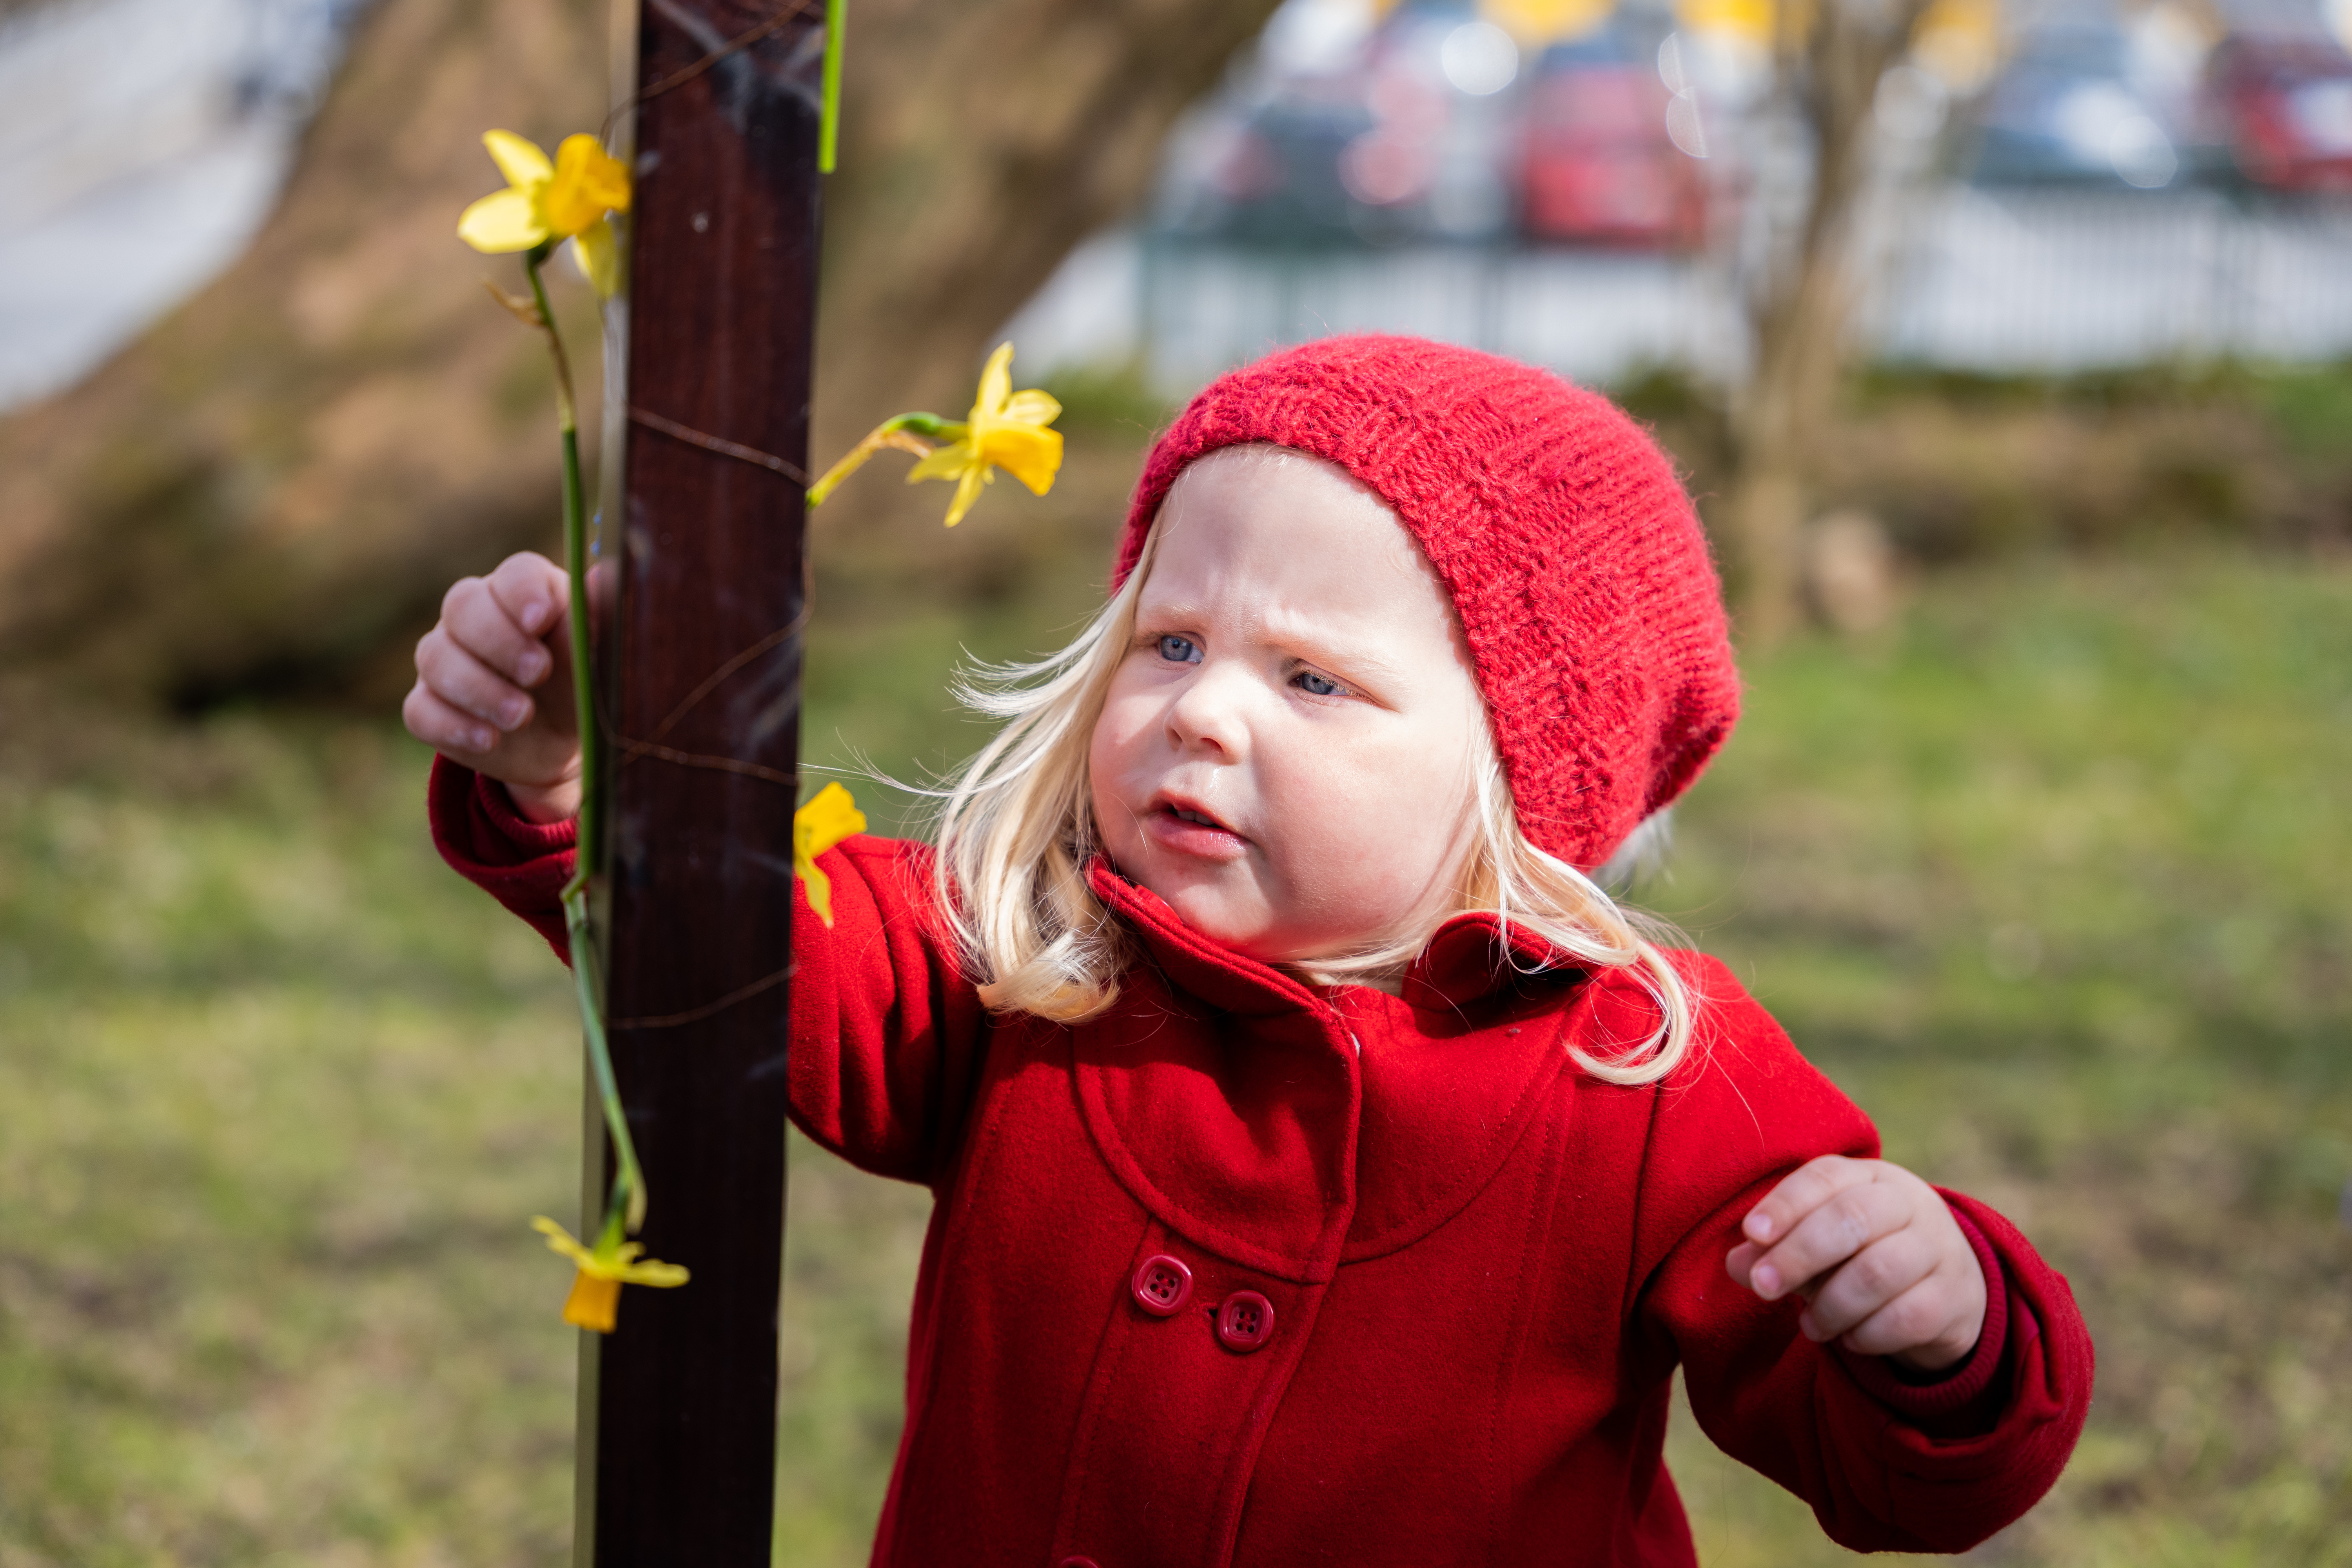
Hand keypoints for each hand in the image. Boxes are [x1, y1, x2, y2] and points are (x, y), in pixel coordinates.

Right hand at [404, 551, 581, 822]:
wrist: (563, 743)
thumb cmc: (583, 684)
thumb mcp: (597, 657)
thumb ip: (599, 619)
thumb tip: (604, 577)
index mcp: (527, 594)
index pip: (514, 575)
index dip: (522, 593)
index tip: (540, 620)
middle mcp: (476, 616)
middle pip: (463, 605)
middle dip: (498, 641)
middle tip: (537, 673)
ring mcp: (446, 658)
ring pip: (436, 656)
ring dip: (480, 689)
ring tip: (521, 716)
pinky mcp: (430, 705)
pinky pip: (420, 709)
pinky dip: (453, 725)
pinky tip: (487, 739)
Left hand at [1725, 1155, 1986, 1372]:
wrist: (1948, 1287)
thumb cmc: (1861, 1255)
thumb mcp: (1817, 1243)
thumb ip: (1773, 1249)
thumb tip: (1737, 1264)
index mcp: (1868, 1176)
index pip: (1824, 1176)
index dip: (1785, 1203)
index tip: (1752, 1234)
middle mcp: (1908, 1203)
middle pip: (1851, 1218)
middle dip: (1799, 1254)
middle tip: (1763, 1287)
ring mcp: (1938, 1248)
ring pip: (1878, 1271)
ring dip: (1831, 1305)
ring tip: (1809, 1326)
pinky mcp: (1954, 1297)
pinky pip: (1906, 1317)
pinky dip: (1867, 1334)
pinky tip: (1849, 1339)